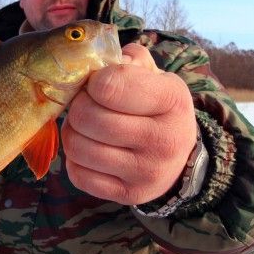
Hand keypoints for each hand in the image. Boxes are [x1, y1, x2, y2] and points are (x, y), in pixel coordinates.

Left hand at [62, 43, 197, 204]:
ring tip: (86, 127)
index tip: (98, 84)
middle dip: (78, 106)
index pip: (109, 85)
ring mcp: (147, 172)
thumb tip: (98, 58)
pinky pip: (78, 175)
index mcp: (172, 99)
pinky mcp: (129, 195)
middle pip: (88, 117)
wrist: (180, 157)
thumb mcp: (155, 76)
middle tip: (86, 105)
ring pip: (78, 147)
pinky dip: (75, 160)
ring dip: (73, 132)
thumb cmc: (158, 108)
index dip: (93, 81)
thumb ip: (129, 59)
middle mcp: (164, 139)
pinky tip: (90, 150)